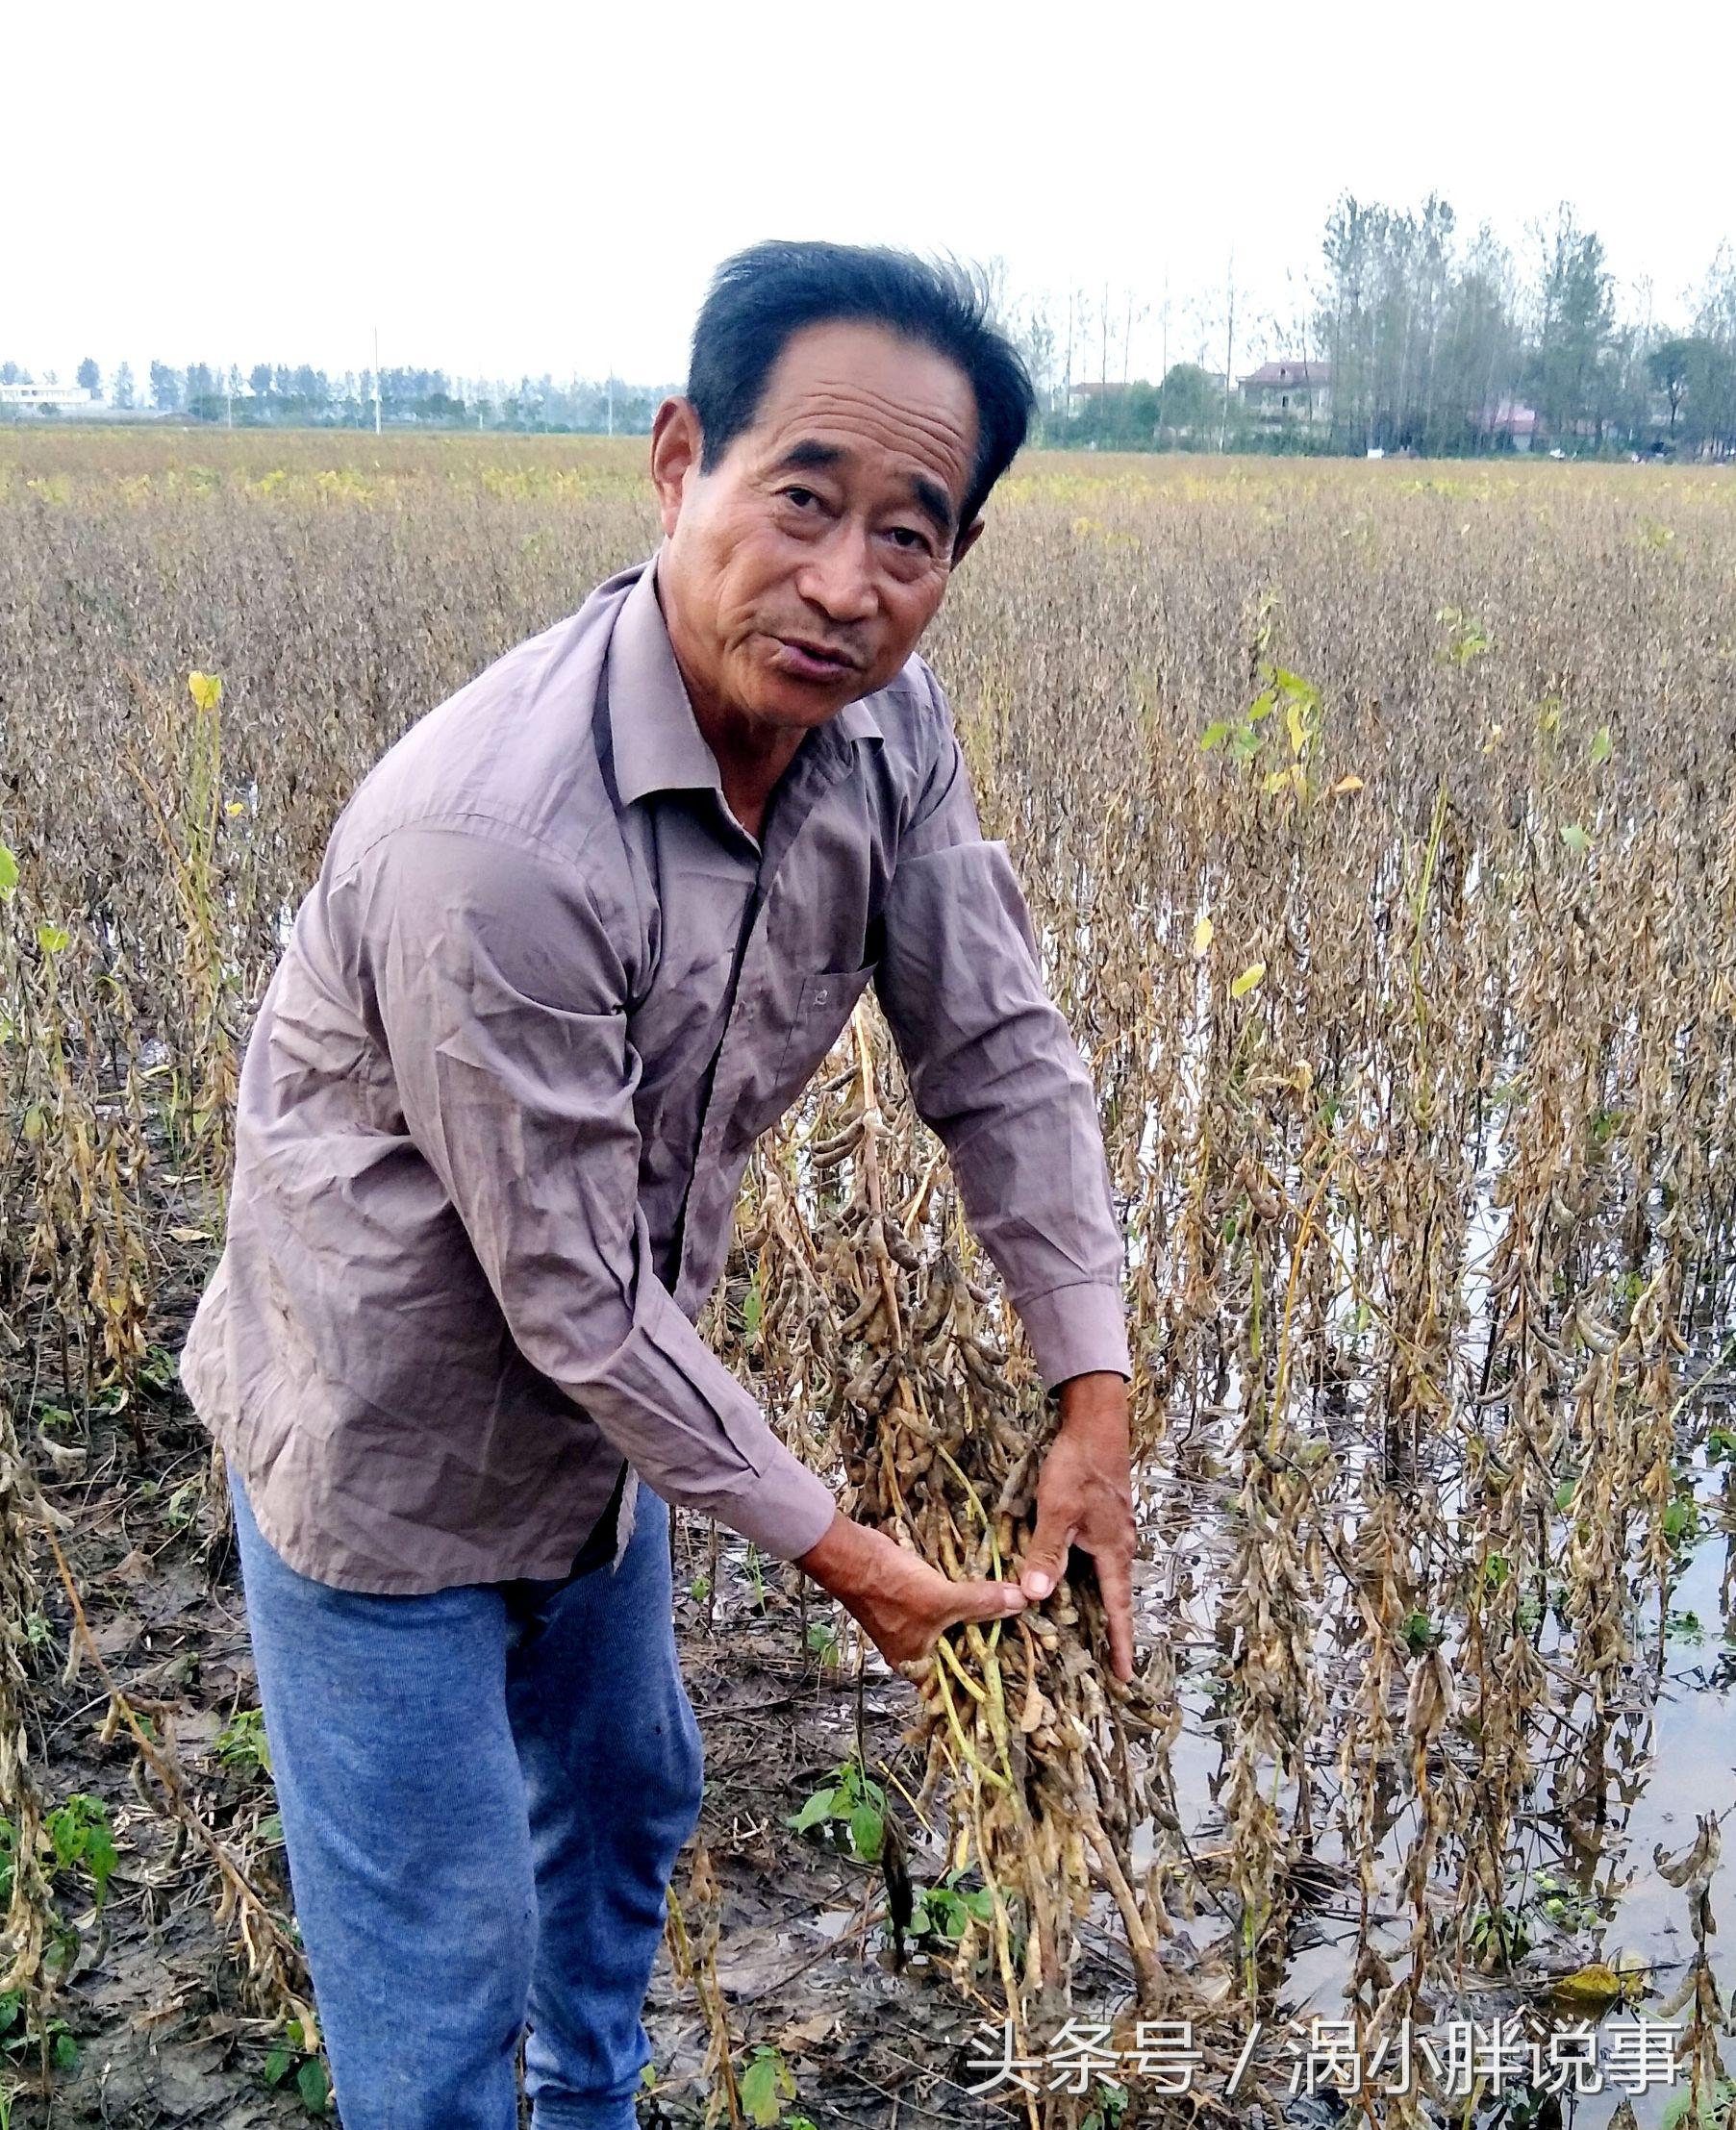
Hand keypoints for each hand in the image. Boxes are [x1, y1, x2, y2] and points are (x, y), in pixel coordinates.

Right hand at [797, 1510, 1026, 1670]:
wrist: (851, 1553)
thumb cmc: (890, 1587)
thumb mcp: (941, 1599)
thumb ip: (982, 1603)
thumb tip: (1022, 1601)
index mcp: (917, 1664)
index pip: (959, 1678)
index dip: (989, 1668)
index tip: (1022, 1657)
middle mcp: (915, 1649)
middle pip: (960, 1647)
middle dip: (987, 1634)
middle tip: (1025, 1626)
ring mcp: (912, 1623)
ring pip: (954, 1623)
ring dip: (977, 1613)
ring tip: (1012, 1605)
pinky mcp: (912, 1598)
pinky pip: (945, 1603)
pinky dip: (962, 1596)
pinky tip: (986, 1585)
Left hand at [1019, 1372, 1137, 1680]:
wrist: (1096, 1423)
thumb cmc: (1079, 1467)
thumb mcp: (1057, 1511)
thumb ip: (1047, 1553)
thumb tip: (1036, 1597)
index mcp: (1113, 1552)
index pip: (1118, 1609)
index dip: (1119, 1644)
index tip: (1123, 1677)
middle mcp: (1120, 1545)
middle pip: (1114, 1596)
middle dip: (1108, 1629)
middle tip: (1100, 1663)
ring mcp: (1113, 1530)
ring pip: (1104, 1576)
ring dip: (1096, 1602)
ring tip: (1083, 1628)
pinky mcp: (1104, 1516)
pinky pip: (1097, 1557)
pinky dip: (1087, 1575)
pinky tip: (1070, 1575)